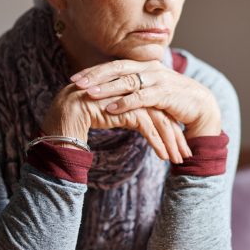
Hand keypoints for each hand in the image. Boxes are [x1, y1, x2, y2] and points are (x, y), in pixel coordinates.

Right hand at [40, 82, 191, 163]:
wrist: (64, 115)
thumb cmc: (84, 116)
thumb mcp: (113, 114)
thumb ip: (128, 114)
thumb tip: (144, 123)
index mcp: (133, 89)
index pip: (158, 109)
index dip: (170, 126)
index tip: (179, 143)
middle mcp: (134, 91)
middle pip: (163, 113)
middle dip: (175, 136)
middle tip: (185, 154)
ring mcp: (131, 98)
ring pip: (159, 121)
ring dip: (171, 141)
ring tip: (178, 159)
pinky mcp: (125, 109)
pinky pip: (148, 128)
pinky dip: (158, 142)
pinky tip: (164, 157)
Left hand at [70, 59, 221, 139]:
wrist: (199, 106)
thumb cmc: (171, 100)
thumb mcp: (149, 91)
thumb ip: (132, 88)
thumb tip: (107, 92)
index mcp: (144, 66)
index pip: (114, 65)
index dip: (94, 71)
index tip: (75, 78)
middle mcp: (150, 68)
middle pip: (117, 69)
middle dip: (95, 76)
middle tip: (76, 83)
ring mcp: (158, 79)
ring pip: (127, 81)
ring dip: (106, 88)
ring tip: (88, 94)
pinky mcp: (165, 93)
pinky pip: (141, 97)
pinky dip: (125, 102)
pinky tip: (110, 108)